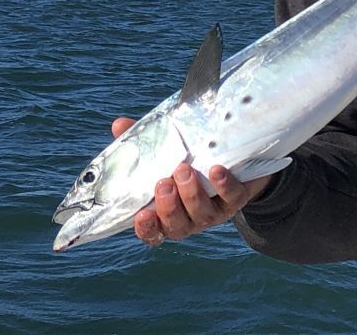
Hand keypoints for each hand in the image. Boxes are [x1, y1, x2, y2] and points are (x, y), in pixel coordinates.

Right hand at [110, 117, 273, 245]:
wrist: (236, 160)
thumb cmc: (190, 159)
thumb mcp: (165, 151)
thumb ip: (142, 141)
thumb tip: (119, 124)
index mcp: (169, 212)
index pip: (153, 231)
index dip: (147, 228)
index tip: (142, 214)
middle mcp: (191, 218)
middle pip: (178, 226)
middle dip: (169, 207)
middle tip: (163, 183)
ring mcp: (215, 211)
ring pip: (203, 214)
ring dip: (192, 194)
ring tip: (184, 170)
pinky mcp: (237, 198)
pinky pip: (232, 197)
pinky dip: (224, 186)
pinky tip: (216, 170)